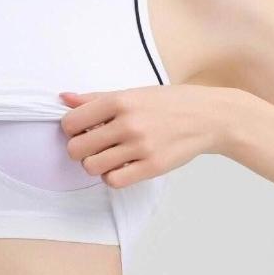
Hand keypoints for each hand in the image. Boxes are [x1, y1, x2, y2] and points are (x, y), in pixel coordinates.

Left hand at [59, 85, 228, 187]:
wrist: (209, 117)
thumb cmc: (168, 104)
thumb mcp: (132, 93)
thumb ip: (96, 98)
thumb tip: (64, 98)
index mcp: (119, 101)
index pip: (71, 123)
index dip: (71, 129)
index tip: (82, 130)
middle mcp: (128, 123)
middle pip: (76, 149)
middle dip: (79, 149)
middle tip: (93, 146)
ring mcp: (141, 147)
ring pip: (92, 167)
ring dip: (95, 164)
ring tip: (108, 157)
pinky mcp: (152, 166)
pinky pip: (114, 181)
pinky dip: (111, 177)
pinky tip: (120, 167)